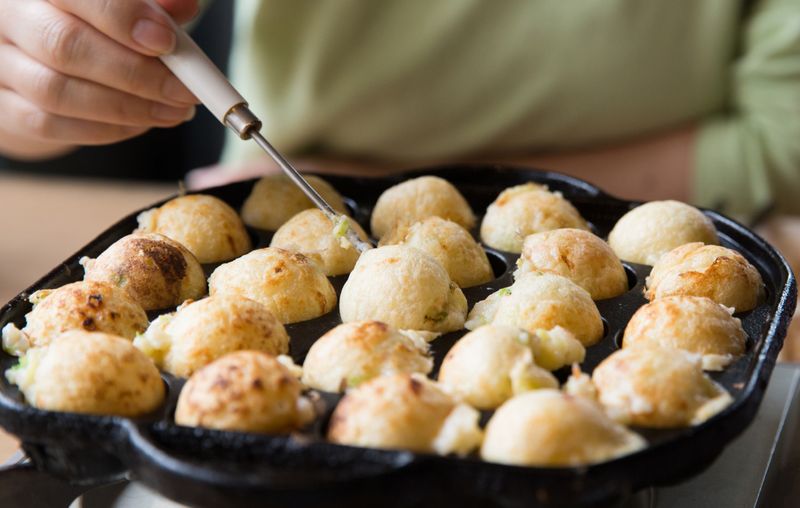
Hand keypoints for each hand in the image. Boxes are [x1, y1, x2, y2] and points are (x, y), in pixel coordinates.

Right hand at [0, 0, 198, 159]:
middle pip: (64, 45)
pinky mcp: (1, 106)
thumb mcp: (119, 3)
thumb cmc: (89, 22)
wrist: (34, 54)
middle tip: (184, 91)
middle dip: (135, 74)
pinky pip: (50, 125)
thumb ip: (151, 2)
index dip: (122, 17)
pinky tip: (140, 123)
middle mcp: (7, 16)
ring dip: (127, 108)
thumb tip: (185, 7)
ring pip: (56, 91)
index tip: (166, 43)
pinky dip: (105, 129)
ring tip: (172, 112)